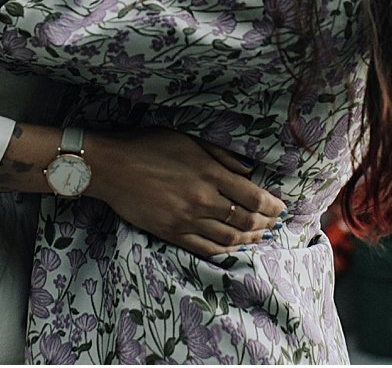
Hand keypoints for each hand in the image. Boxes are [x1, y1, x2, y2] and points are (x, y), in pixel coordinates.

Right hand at [86, 127, 285, 257]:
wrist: (110, 167)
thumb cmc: (148, 146)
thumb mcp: (188, 140)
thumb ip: (221, 156)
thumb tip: (248, 172)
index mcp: (209, 173)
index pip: (253, 197)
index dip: (272, 206)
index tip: (281, 208)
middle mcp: (202, 200)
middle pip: (245, 220)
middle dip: (265, 224)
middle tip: (274, 224)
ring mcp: (186, 220)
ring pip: (228, 238)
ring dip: (248, 239)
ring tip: (258, 237)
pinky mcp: (171, 233)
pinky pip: (204, 248)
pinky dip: (224, 251)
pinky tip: (233, 248)